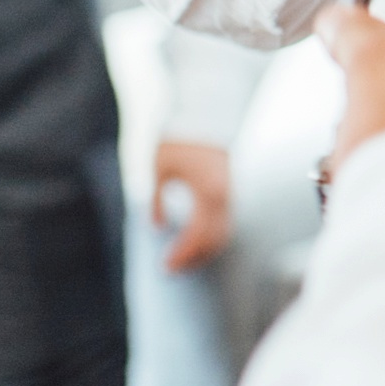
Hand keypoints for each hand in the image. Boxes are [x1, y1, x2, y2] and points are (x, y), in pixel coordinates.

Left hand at [151, 141, 232, 272]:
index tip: (164, 266)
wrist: (206, 115)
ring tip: (182, 262)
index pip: (197, 235)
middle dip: (192, 258)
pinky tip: (194, 244)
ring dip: (203, 251)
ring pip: (222, 234)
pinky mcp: (228, 191)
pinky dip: (210, 237)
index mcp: (208, 193)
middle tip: (170, 270)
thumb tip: (155, 226)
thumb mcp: (159, 169)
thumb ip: (156, 200)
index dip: (182, 254)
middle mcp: (224, 197)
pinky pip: (224, 222)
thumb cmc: (179, 141)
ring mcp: (229, 194)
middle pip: (213, 239)